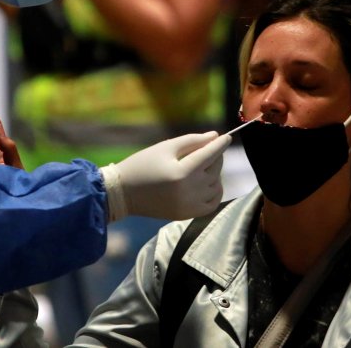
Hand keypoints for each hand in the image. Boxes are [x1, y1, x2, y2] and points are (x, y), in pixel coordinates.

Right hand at [113, 131, 229, 219]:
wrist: (123, 193)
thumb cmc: (142, 164)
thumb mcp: (165, 147)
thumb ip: (192, 141)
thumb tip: (214, 136)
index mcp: (182, 172)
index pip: (210, 155)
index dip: (220, 144)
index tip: (227, 137)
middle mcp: (189, 191)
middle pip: (214, 169)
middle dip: (215, 156)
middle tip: (209, 148)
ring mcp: (189, 205)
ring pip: (215, 185)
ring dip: (214, 173)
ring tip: (204, 165)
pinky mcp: (186, 215)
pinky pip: (211, 204)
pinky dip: (214, 192)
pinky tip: (209, 183)